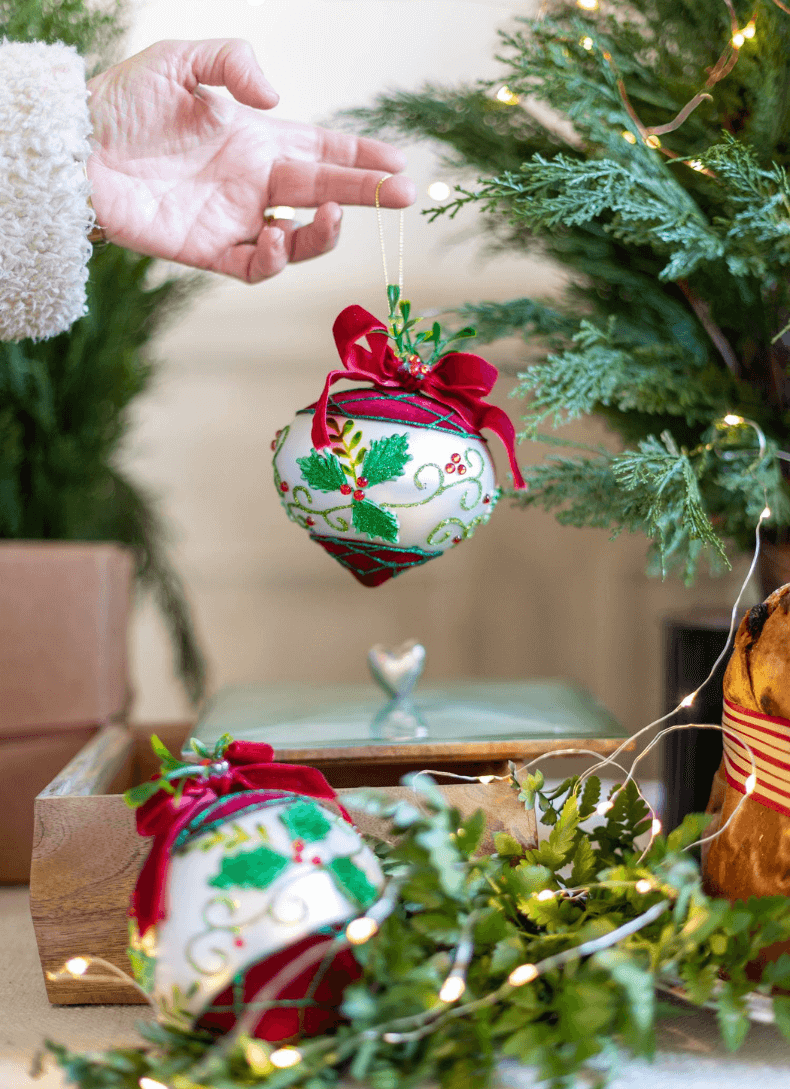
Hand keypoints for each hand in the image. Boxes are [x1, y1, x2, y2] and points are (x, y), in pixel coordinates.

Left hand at [86, 39, 414, 281]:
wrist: (75, 149)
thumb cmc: (122, 102)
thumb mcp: (180, 60)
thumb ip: (233, 62)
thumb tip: (278, 99)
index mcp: (256, 140)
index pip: (323, 151)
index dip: (362, 159)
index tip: (398, 162)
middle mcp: (254, 183)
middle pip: (324, 192)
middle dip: (368, 194)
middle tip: (404, 193)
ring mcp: (235, 220)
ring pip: (300, 240)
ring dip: (325, 233)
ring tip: (333, 216)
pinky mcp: (210, 252)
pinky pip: (255, 268)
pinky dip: (273, 259)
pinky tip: (274, 236)